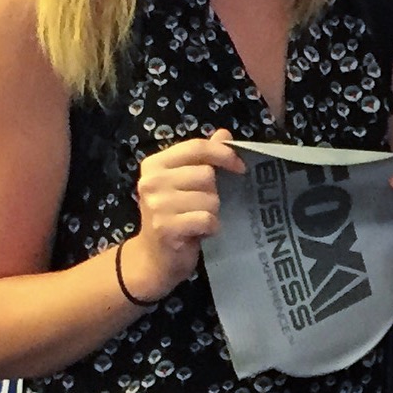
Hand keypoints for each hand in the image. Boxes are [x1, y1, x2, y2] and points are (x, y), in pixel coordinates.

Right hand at [126, 131, 242, 299]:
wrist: (155, 258)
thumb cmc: (175, 218)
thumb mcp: (186, 184)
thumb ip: (203, 158)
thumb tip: (224, 134)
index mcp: (155, 164)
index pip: (196, 146)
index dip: (223, 153)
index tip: (240, 166)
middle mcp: (152, 180)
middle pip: (206, 174)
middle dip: (214, 192)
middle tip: (202, 206)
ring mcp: (157, 204)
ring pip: (210, 198)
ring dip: (212, 213)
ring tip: (199, 220)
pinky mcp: (166, 227)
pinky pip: (207, 219)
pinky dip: (211, 227)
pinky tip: (200, 232)